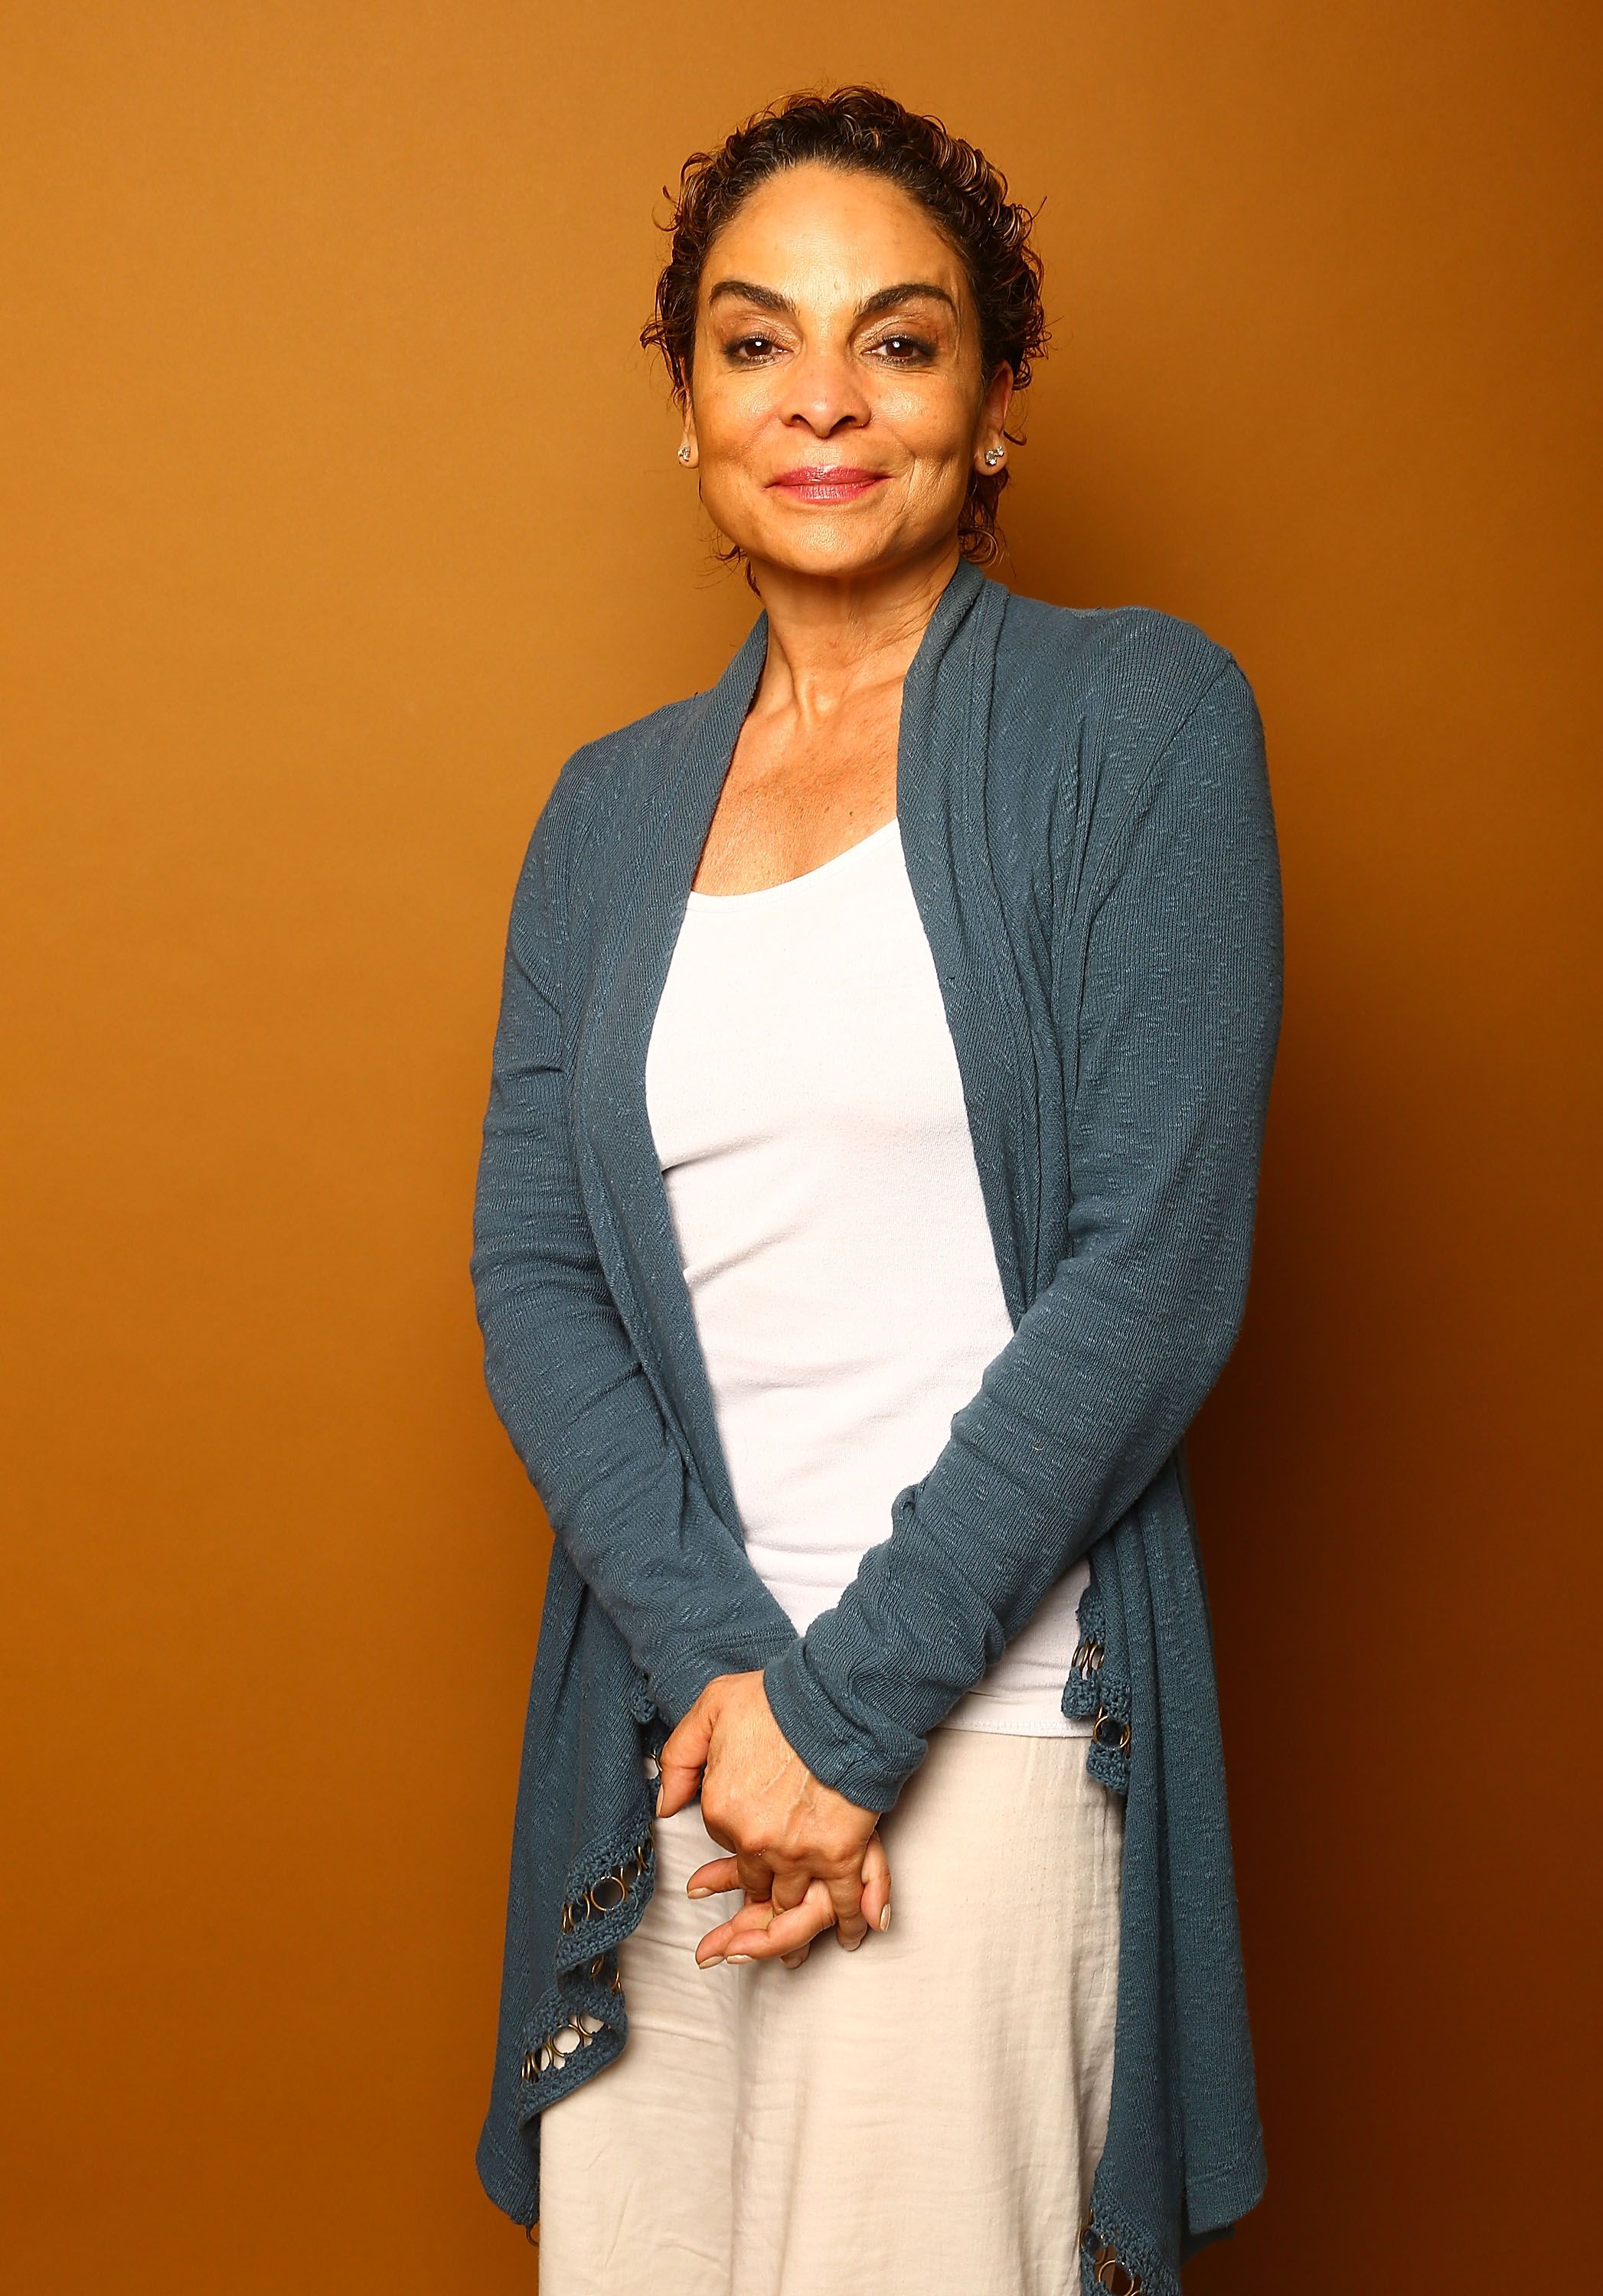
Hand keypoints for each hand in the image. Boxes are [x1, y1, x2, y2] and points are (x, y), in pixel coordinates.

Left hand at [657, 1669, 887, 1965]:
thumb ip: (679, 1759)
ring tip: (788, 1951)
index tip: (748, 1840)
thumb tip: (665, 1805)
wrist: (836, 1697)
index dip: (735, 1839)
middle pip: (752, 1885)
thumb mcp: (710, 1709)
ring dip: (788, 1926)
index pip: (722, 1842)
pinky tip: (845, 1939)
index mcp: (720, 1810)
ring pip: (790, 1902)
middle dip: (752, 1907)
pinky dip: (845, 1925)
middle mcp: (754, 1842)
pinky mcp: (839, 1854)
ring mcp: (797, 1852)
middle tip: (742, 1933)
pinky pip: (840, 1902)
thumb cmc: (778, 1698)